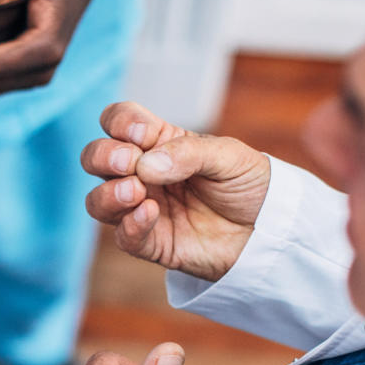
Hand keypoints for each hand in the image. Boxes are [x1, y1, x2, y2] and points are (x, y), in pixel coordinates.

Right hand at [82, 101, 272, 281]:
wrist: (269, 230)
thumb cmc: (249, 185)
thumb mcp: (228, 156)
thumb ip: (187, 153)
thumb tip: (145, 166)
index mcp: (160, 142)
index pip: (119, 121)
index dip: (121, 122)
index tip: (144, 134)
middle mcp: (143, 174)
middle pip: (96, 158)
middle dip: (102, 156)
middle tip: (129, 162)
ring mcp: (143, 208)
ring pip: (97, 201)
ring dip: (109, 194)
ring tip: (137, 191)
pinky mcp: (152, 243)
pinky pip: (124, 237)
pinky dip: (131, 224)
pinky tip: (151, 213)